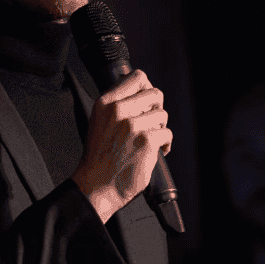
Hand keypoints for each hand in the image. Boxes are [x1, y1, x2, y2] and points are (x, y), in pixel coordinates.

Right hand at [72, 70, 171, 223]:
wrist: (96, 186)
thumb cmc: (100, 157)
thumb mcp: (100, 121)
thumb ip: (118, 104)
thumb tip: (143, 92)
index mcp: (106, 102)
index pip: (138, 77)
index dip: (147, 89)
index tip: (147, 102)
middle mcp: (119, 110)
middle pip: (155, 94)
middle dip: (156, 109)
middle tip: (150, 124)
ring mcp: (133, 125)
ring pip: (162, 115)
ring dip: (160, 129)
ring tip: (149, 141)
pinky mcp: (146, 141)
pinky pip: (167, 133)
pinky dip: (165, 145)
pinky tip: (154, 152)